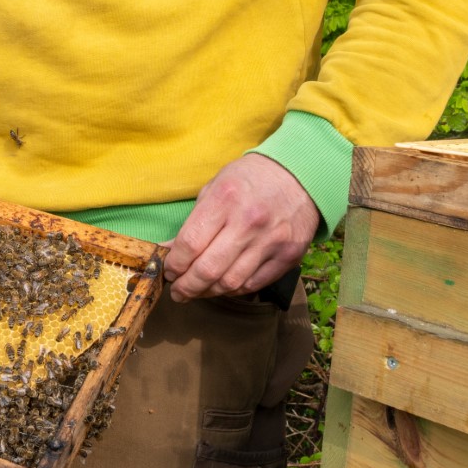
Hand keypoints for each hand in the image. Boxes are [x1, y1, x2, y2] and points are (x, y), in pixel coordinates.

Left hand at [162, 153, 318, 302]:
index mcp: (225, 200)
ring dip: (208, 292)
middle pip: (208, 270)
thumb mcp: (215, 188)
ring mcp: (271, 242)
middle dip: (186, 286)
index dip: (174, 264)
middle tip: (178, 291)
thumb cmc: (250, 179)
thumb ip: (192, 222)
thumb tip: (168, 250)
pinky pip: (254, 284)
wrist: (299, 176)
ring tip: (197, 291)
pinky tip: (222, 286)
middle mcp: (249, 222)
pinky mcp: (288, 257)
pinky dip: (233, 290)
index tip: (168, 270)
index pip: (190, 244)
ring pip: (231, 283)